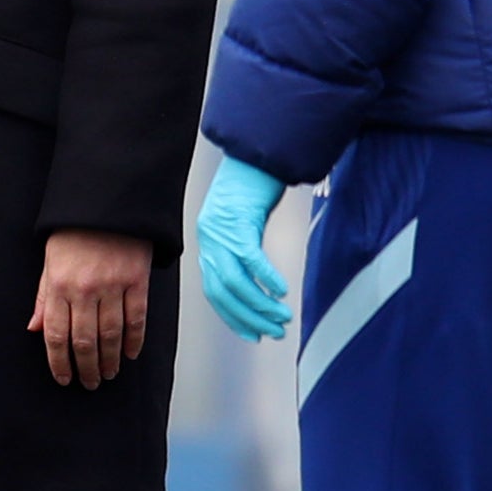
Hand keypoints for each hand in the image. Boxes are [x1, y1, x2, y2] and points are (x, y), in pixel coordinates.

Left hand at [28, 229, 151, 388]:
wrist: (106, 203)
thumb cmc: (73, 232)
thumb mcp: (49, 261)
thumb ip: (44, 298)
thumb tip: (35, 329)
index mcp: (59, 284)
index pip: (56, 334)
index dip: (59, 362)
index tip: (64, 378)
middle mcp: (85, 289)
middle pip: (85, 341)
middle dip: (86, 368)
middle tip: (89, 383)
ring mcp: (113, 285)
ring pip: (111, 335)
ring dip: (109, 360)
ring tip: (107, 374)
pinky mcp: (137, 281)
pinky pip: (136, 319)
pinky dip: (133, 341)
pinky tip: (129, 354)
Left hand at [196, 155, 292, 341]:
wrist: (253, 155)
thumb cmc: (251, 189)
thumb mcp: (241, 224)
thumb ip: (242, 250)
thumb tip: (257, 282)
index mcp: (209, 243)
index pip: (214, 292)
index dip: (233, 317)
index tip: (252, 335)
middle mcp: (210, 240)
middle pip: (224, 292)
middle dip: (249, 318)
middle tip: (274, 333)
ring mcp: (222, 232)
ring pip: (237, 282)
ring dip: (260, 305)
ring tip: (282, 318)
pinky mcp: (239, 221)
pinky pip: (250, 258)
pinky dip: (266, 278)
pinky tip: (281, 291)